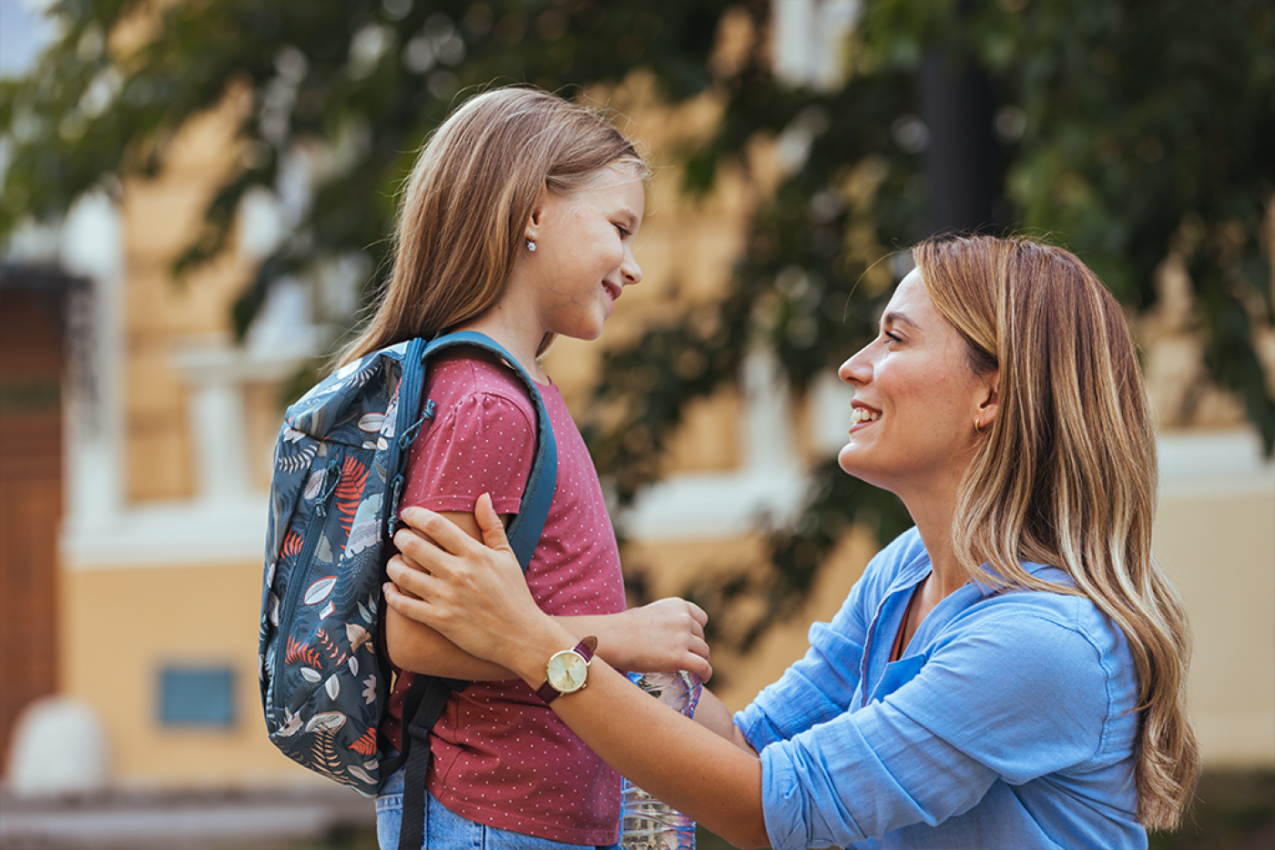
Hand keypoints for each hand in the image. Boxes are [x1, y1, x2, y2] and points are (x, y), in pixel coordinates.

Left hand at [385, 495, 553, 675]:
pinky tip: (390, 589)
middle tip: (400, 538)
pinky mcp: (439, 620)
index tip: (407, 514)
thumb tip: (483, 497)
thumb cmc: (515, 595)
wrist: (521, 636)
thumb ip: (491, 526)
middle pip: (414, 545)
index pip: (436, 525)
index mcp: (474, 554)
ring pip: (403, 574)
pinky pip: (404, 605)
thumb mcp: (507, 556)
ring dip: (393, 565)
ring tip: (395, 562)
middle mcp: (458, 573)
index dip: (415, 515)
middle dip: (400, 537)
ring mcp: (446, 597)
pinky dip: (392, 595)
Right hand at [598, 599, 712, 682]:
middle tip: (686, 658)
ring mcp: (683, 638)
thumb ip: (664, 619)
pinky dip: (705, 674)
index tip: (691, 641)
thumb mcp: (650, 613)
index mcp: (678, 605)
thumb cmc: (625, 628)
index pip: (701, 619)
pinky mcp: (679, 657)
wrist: (615, 638)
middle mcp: (684, 619)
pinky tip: (703, 679)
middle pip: (702, 637)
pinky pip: (703, 667)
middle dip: (695, 648)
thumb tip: (666, 633)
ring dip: (700, 660)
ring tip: (694, 670)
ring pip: (704, 652)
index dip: (697, 631)